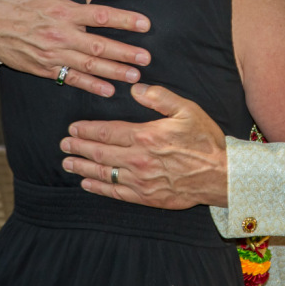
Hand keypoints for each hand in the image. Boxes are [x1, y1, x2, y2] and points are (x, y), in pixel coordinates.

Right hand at [0, 0, 150, 96]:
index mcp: (63, 10)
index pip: (101, 16)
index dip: (125, 20)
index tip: (146, 24)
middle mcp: (60, 35)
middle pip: (99, 46)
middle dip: (125, 53)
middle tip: (146, 59)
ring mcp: (52, 54)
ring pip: (89, 66)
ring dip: (114, 72)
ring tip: (135, 77)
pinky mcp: (44, 68)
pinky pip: (71, 78)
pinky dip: (91, 86)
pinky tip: (109, 90)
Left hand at [60, 84, 228, 208]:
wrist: (221, 175)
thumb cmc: (205, 140)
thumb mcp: (187, 109)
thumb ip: (159, 97)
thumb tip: (136, 88)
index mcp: (146, 136)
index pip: (107, 132)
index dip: (87, 130)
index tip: (73, 128)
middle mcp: (138, 159)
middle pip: (100, 152)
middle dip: (78, 148)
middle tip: (63, 145)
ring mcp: (141, 180)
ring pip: (104, 173)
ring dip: (83, 167)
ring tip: (68, 163)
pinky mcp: (146, 197)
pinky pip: (116, 192)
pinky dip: (99, 187)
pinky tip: (87, 183)